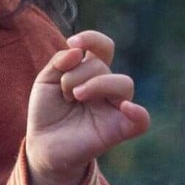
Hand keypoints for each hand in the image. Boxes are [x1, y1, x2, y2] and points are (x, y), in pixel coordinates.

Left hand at [25, 30, 149, 184]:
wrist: (43, 145)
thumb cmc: (47, 112)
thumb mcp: (45, 82)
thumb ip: (58, 62)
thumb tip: (78, 51)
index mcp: (91, 72)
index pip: (103, 47)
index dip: (92, 39)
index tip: (72, 43)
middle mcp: (106, 87)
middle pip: (103, 66)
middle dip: (77, 74)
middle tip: (64, 92)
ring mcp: (114, 108)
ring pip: (124, 84)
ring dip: (96, 84)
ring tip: (75, 97)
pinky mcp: (118, 130)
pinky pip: (141, 121)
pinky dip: (138, 113)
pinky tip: (125, 108)